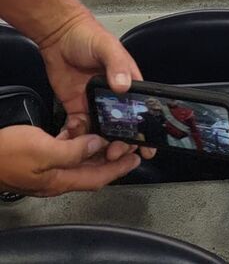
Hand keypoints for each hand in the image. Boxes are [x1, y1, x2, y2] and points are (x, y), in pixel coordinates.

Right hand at [0, 124, 139, 196]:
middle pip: (92, 169)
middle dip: (111, 156)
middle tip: (126, 141)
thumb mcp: (43, 150)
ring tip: (106, 131)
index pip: (98, 178)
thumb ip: (73, 151)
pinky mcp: (40, 160)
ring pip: (80, 160)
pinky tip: (77, 127)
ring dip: (94, 146)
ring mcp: (48, 170)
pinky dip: (75, 140)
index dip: (119, 168)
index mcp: (60, 180)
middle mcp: (56, 178)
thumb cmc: (7, 154)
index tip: (136, 158)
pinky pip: (65, 152)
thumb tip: (96, 147)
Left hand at [37, 11, 152, 158]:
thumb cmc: (87, 36)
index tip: (145, 147)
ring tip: (93, 149)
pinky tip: (73, 136)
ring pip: (101, 133)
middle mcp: (113, 97)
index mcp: (127, 82)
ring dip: (99, 145)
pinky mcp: (77, 108)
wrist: (59, 35)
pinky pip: (80, 130)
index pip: (140, 111)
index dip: (143, 131)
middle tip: (115, 152)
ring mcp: (95, 104)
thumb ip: (117, 65)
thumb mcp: (106, 46)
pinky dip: (77, 138)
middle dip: (122, 143)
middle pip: (122, 127)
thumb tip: (124, 86)